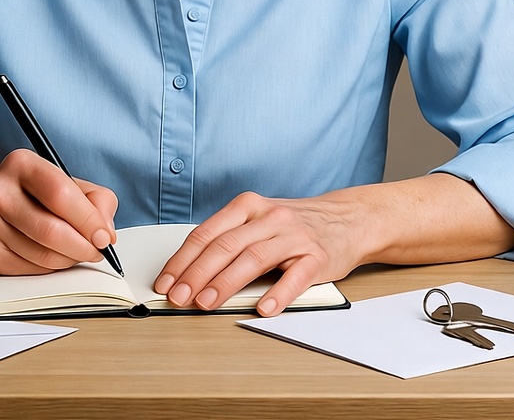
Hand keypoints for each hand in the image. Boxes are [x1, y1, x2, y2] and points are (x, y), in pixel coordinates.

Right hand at [0, 148, 118, 275]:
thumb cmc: (34, 193)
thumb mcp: (68, 181)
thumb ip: (97, 200)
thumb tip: (105, 233)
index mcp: (21, 164)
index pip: (60, 194)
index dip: (88, 220)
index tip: (104, 236)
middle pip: (51, 230)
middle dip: (82, 247)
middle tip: (96, 250)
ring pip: (43, 255)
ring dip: (69, 259)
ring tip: (75, 250)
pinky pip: (30, 270)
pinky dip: (51, 268)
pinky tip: (53, 255)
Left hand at [152, 191, 367, 316]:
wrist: (348, 219)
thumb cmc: (294, 225)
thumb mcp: (259, 220)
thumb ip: (230, 239)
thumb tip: (189, 272)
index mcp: (248, 206)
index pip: (207, 233)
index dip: (183, 259)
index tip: (166, 281)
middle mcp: (269, 217)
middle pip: (225, 245)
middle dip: (196, 273)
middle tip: (178, 296)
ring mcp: (294, 236)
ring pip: (253, 258)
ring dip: (225, 283)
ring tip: (206, 303)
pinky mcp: (317, 256)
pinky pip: (295, 276)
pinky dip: (277, 294)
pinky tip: (262, 309)